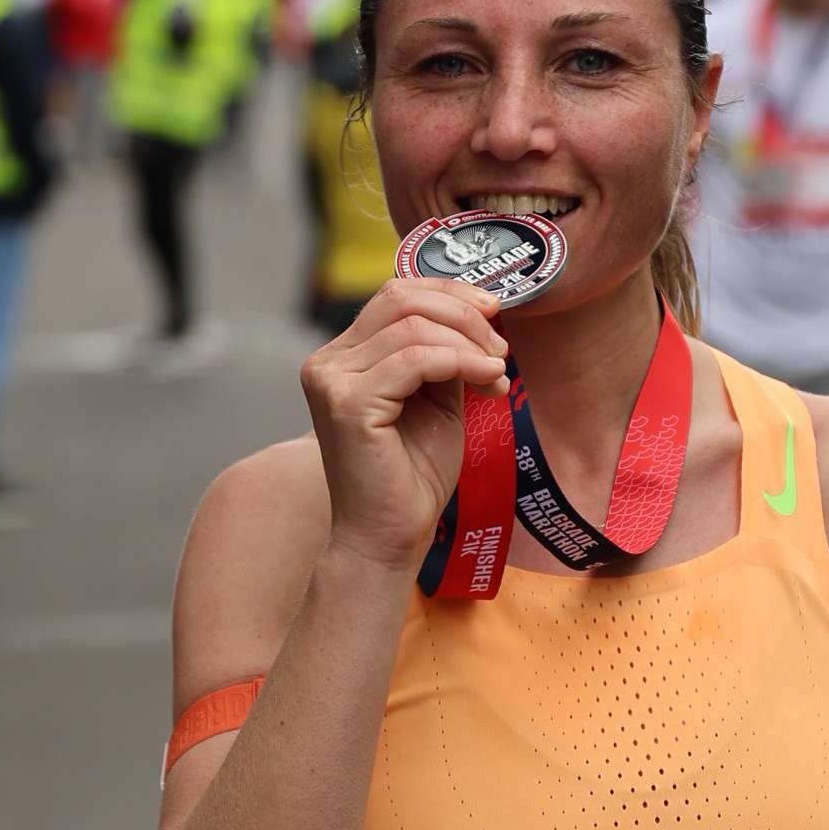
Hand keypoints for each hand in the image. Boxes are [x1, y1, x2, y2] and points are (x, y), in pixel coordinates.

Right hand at [302, 277, 509, 575]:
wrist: (391, 537)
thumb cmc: (413, 476)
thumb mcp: (436, 398)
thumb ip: (445, 354)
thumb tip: (480, 314)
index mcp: (344, 356)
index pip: (396, 294)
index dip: (450, 292)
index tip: (495, 310)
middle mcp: (328, 362)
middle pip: (401, 298)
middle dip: (463, 312)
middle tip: (500, 346)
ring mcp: (331, 381)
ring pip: (412, 327)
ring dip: (468, 342)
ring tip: (497, 371)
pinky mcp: (347, 405)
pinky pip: (414, 361)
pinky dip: (460, 362)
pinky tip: (487, 380)